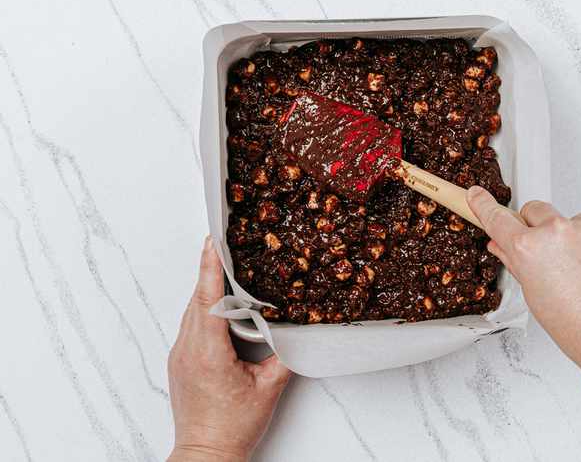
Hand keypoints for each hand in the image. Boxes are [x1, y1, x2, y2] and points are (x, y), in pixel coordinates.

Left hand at [167, 239, 289, 461]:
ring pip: (194, 311)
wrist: (205, 454)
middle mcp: (188, 350)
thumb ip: (284, 352)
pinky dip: (206, 307)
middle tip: (225, 241)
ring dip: (209, 288)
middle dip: (211, 269)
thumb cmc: (234, 427)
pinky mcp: (182, 362)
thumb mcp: (270, 387)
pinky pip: (192, 325)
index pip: (209, 299)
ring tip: (226, 264)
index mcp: (208, 353)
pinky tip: (221, 302)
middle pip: (199, 299)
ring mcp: (180, 356)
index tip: (213, 241)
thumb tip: (298, 325)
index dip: (211, 267)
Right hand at [466, 190, 580, 377]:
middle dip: (535, 227)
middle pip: (537, 211)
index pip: (498, 219)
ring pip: (574, 224)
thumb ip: (520, 267)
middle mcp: (560, 231)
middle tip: (547, 256)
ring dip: (575, 241)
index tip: (477, 195)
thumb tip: (505, 248)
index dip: (485, 206)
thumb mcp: (539, 301)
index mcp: (532, 250)